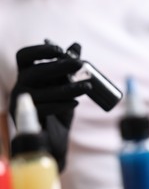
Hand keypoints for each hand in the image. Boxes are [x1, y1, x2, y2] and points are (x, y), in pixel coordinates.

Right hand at [10, 42, 91, 171]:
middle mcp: (20, 87)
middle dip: (60, 66)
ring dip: (67, 87)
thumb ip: (69, 69)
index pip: (25, 56)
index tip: (61, 50)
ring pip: (42, 91)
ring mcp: (21, 104)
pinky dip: (61, 104)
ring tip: (87, 87)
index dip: (41, 50)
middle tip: (81, 65)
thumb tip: (76, 45)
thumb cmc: (59, 112)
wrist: (54, 142)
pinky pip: (43, 109)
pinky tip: (75, 103)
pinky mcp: (27, 120)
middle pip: (35, 72)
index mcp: (27, 76)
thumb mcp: (66, 88)